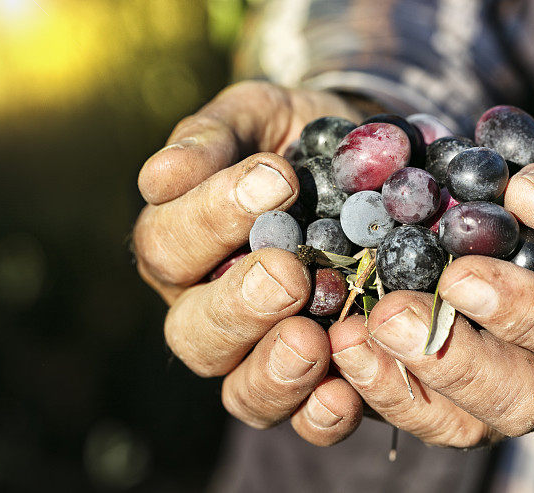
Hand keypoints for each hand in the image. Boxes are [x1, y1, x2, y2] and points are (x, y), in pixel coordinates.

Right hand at [133, 81, 367, 445]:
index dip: (211, 218)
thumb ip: (213, 136)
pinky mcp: (320, 378)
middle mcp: (211, 306)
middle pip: (193, 332)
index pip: (168, 244)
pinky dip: (319, 416)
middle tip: (288, 274)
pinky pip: (304, 419)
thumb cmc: (300, 139)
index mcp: (183, 243)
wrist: (373, 168)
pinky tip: (344, 395)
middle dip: (238, 306)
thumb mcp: (259, 115)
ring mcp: (264, 350)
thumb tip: (160, 176)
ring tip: (311, 340)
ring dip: (272, 371)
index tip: (277, 180)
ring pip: (239, 389)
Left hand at [329, 135, 533, 445]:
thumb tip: (530, 203)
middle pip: (521, 398)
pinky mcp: (479, 399)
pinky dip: (384, 389)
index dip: (524, 312)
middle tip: (387, 316)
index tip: (458, 277)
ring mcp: (530, 395)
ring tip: (349, 339)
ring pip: (469, 423)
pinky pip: (432, 414)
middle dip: (448, 360)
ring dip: (403, 386)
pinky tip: (344, 349)